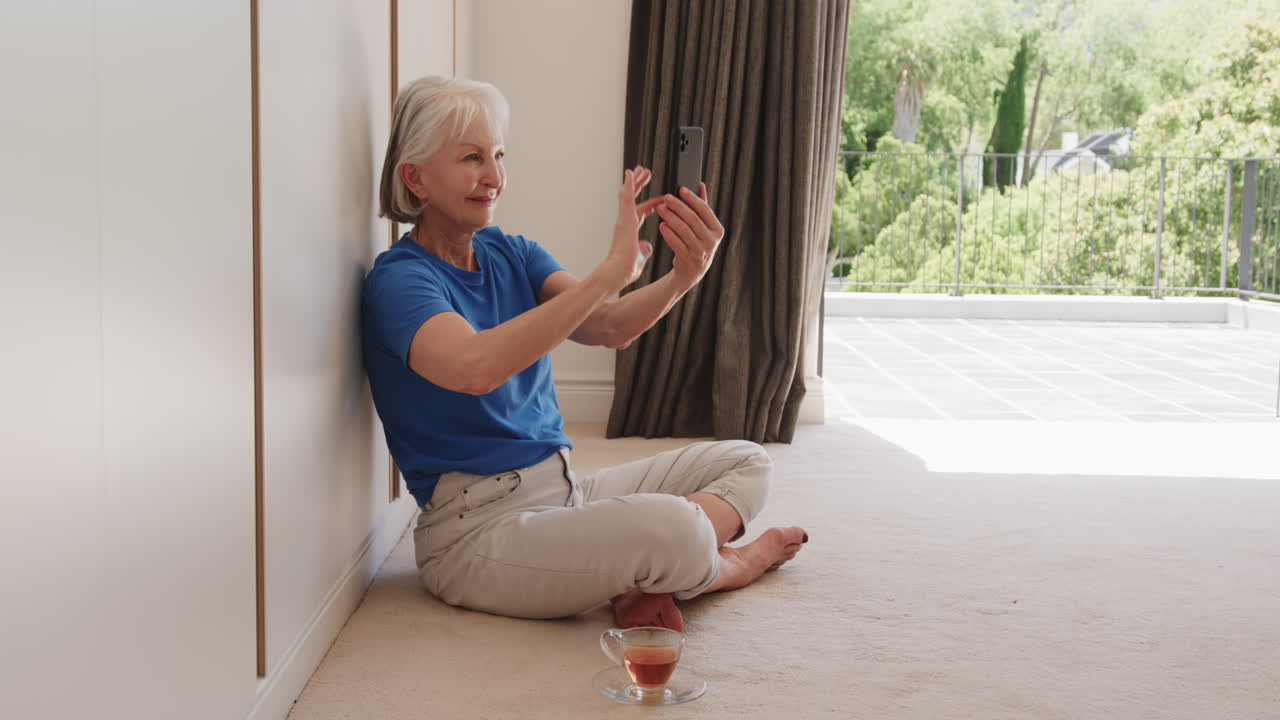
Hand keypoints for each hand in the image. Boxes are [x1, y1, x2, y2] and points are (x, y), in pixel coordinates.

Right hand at [606, 166, 663, 288]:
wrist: (618, 272)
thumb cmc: (626, 269)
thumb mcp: (640, 257)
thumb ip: (643, 250)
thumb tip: (647, 246)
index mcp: (629, 230)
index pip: (642, 212)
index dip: (652, 205)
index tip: (661, 201)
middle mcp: (624, 222)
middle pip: (633, 199)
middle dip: (639, 186)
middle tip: (645, 174)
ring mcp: (623, 219)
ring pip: (628, 194)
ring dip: (635, 181)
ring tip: (641, 169)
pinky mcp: (624, 218)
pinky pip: (626, 196)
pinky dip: (629, 184)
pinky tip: (631, 173)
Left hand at [655, 183, 724, 289]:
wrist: (692, 272)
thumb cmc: (697, 243)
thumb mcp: (704, 227)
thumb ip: (703, 207)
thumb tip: (700, 184)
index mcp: (718, 230)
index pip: (705, 210)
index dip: (692, 198)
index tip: (680, 189)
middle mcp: (712, 241)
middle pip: (692, 219)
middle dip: (678, 206)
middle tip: (666, 198)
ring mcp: (700, 252)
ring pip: (683, 230)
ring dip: (670, 217)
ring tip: (660, 209)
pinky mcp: (688, 260)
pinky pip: (676, 242)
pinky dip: (668, 233)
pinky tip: (661, 224)